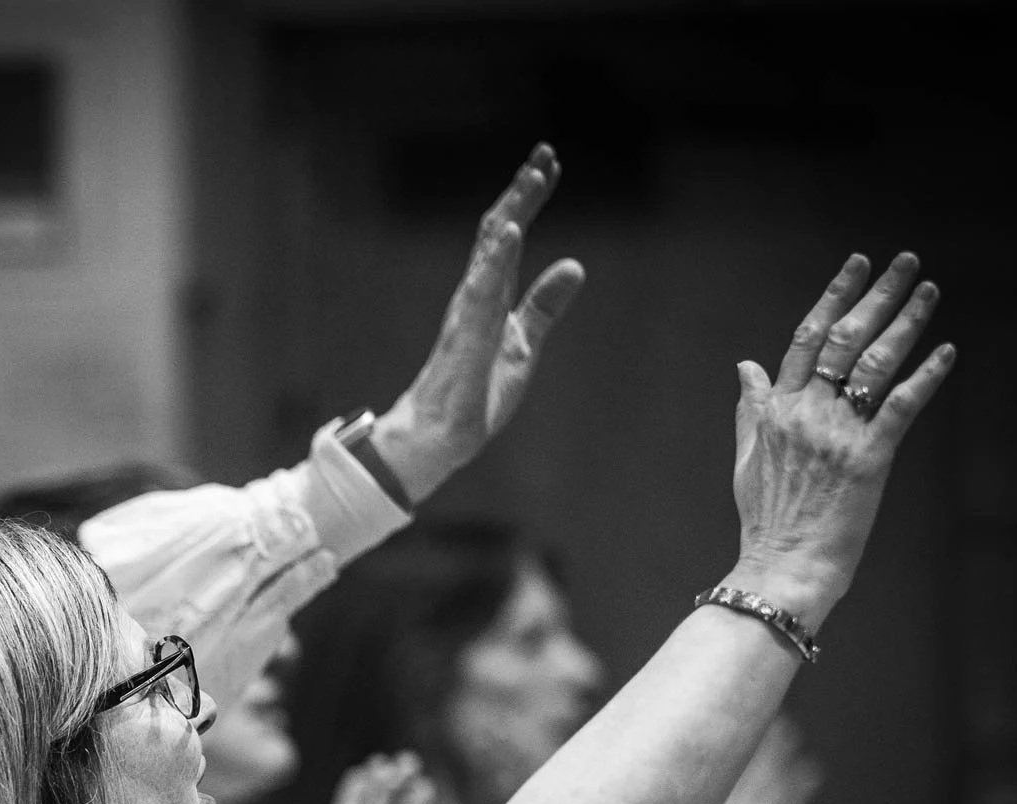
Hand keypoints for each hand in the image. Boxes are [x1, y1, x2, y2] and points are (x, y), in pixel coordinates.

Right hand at [369, 143, 585, 499]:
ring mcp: (468, 314)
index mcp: (489, 297)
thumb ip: (544, 305)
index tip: (548, 165)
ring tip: (532, 179)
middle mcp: (475, 296)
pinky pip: (481, 291)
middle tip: (544, 154)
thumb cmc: (476, 393)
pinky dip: (496, 260)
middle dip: (521, 194)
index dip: (528, 201)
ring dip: (512, 214)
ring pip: (490, 253)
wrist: (441, 437)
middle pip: (497, 232)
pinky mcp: (466, 337)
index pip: (508, 238)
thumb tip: (575, 265)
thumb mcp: (523, 344)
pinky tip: (510, 232)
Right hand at [726, 252, 954, 627]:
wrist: (782, 565)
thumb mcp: (747, 459)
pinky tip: (946, 352)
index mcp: (776, 412)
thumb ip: (751, 408)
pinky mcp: (869, 458)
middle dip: (877, 295)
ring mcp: (837, 434)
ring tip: (929, 292)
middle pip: (844, 339)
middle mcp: (806, 414)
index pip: (806, 340)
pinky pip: (901, 407)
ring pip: (873, 363)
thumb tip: (746, 367)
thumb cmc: (766, 521)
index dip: (833, 298)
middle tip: (906, 262)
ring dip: (906, 323)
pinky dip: (926, 377)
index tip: (855, 267)